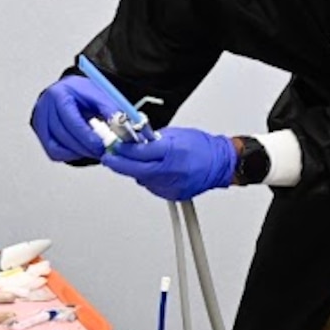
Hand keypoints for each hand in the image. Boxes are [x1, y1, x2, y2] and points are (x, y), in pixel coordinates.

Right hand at [29, 74, 122, 161]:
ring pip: (58, 146)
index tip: (102, 145)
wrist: (69, 92)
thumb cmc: (83, 93)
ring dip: (79, 152)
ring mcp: (40, 121)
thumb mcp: (99, 94)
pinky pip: (53, 152)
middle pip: (64, 135)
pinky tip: (81, 149)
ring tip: (95, 150)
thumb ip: (110, 109)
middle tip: (102, 151)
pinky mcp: (41, 133)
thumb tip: (122, 124)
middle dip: (85, 147)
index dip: (87, 136)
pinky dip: (69, 154)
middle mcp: (45, 107)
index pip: (71, 120)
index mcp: (59, 94)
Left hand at [100, 127, 236, 202]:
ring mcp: (170, 185)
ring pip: (141, 179)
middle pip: (135, 169)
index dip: (121, 148)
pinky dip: (148, 178)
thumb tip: (135, 140)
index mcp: (171, 151)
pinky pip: (151, 186)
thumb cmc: (201, 147)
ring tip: (138, 161)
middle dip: (118, 163)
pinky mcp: (172, 194)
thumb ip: (153, 139)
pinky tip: (153, 170)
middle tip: (110, 157)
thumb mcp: (174, 134)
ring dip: (134, 170)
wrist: (220, 164)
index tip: (113, 145)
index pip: (138, 151)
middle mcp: (170, 170)